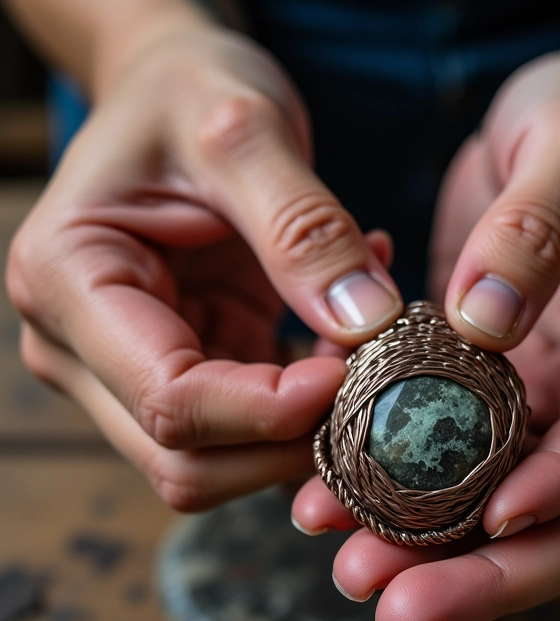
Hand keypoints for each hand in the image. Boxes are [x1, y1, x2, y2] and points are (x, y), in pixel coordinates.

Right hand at [6, 22, 401, 510]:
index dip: (269, 408)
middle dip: (288, 440)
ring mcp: (132, 370)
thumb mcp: (244, 130)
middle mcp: (82, 347)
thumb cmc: (189, 94)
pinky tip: (345, 328)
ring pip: (221, 463)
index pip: (170, 400)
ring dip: (304, 428)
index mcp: (69, 282)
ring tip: (361, 333)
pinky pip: (252, 425)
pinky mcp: (189, 370)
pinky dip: (310, 399)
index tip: (350, 370)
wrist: (177, 96)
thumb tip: (365, 323)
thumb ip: (302, 228)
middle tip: (367, 371)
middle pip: (187, 463)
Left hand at [293, 53, 559, 620]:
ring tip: (348, 566)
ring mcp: (547, 398)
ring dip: (430, 552)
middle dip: (490, 574)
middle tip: (397, 608)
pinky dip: (394, 489)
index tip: (494, 518)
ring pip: (502, 510)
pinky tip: (329, 499)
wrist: (552, 127)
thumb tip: (488, 319)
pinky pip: (449, 463)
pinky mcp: (492, 394)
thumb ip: (538, 225)